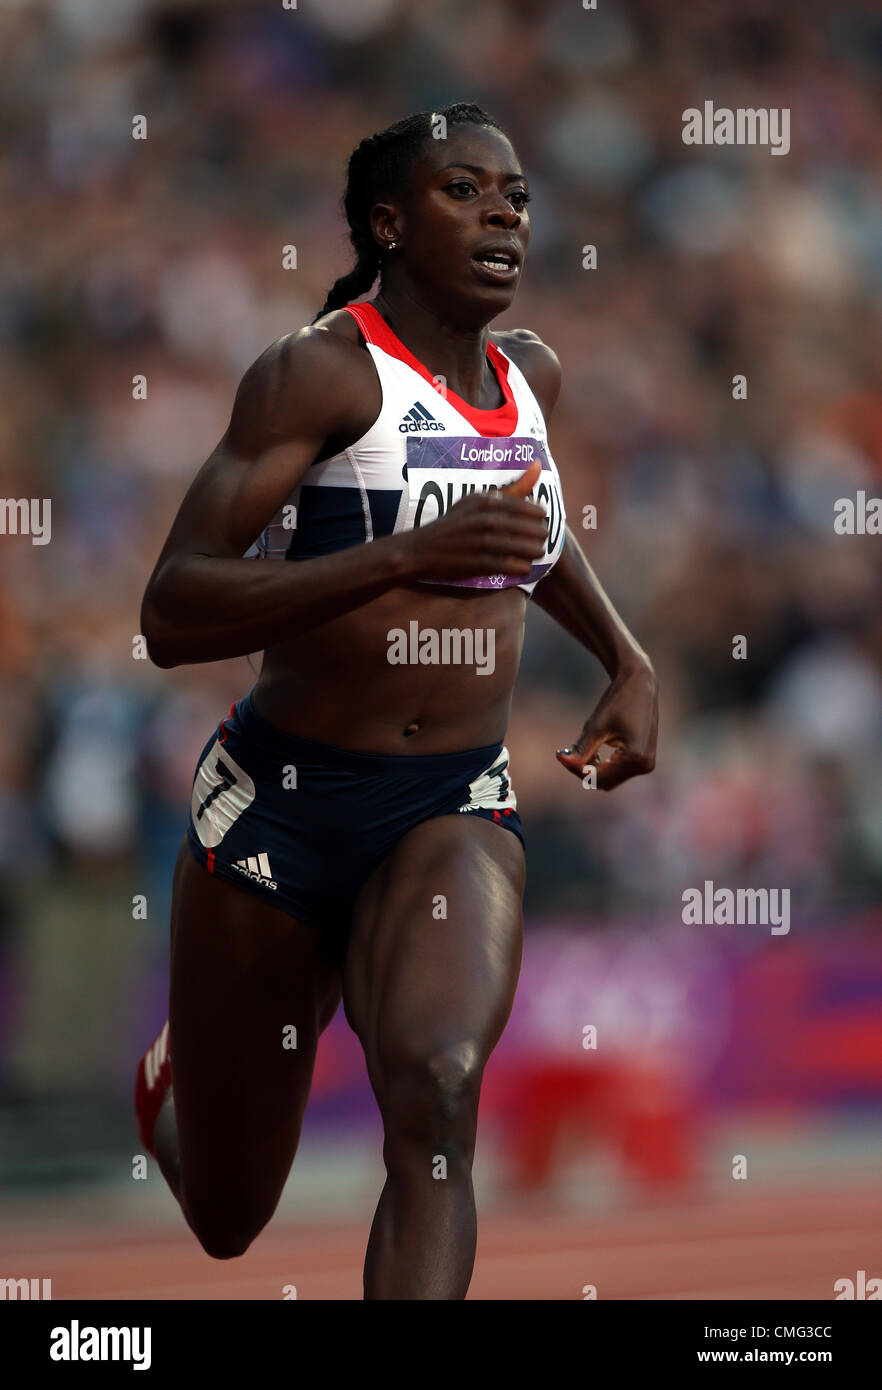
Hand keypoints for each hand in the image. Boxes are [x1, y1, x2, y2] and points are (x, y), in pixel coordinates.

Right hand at [401, 460, 547, 582]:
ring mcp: (482, 542)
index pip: (531, 509)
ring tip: (533, 554)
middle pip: (534, 529)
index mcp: (487, 501)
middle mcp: (485, 519)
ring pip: (528, 549)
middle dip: (540, 537)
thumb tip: (538, 464)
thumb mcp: (477, 501)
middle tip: (538, 541)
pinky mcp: (479, 563)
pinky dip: (522, 568)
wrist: (420, 550)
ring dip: (534, 553)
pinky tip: (521, 567)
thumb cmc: (454, 524)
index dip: (539, 519)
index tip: (536, 523)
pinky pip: (514, 566)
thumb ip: (512, 488)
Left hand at [556, 659, 657, 790]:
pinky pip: (618, 770)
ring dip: (593, 768)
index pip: (599, 777)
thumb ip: (581, 749)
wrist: (639, 683)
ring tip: (580, 746)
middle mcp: (645, 765)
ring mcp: (646, 764)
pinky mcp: (644, 758)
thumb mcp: (596, 726)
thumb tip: (562, 761)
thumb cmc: (618, 701)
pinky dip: (604, 764)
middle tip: (568, 752)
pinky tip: (594, 748)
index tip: (562, 755)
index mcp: (636, 758)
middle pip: (605, 782)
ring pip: (611, 778)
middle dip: (585, 770)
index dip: (577, 769)